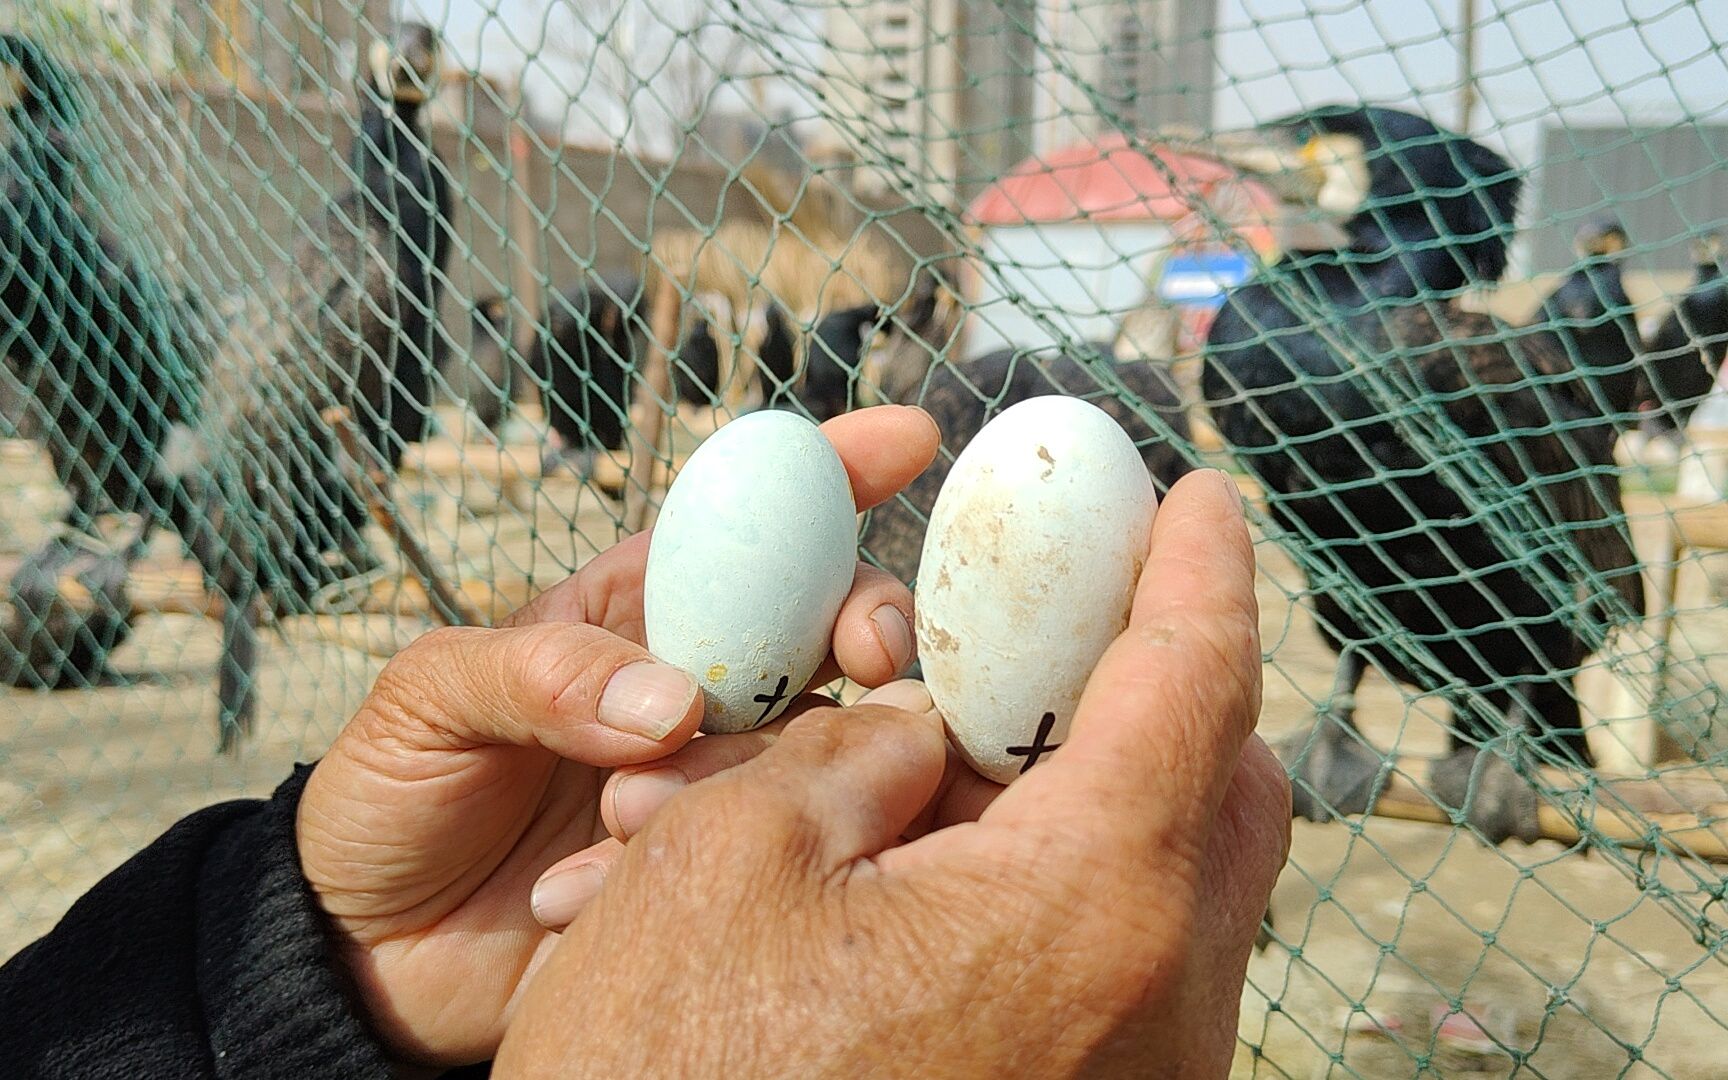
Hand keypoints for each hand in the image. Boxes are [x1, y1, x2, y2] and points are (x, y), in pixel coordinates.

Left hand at [295, 405, 940, 1066]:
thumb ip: (541, 674)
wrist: (373, 951)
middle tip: (869, 655)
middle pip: (830, 625)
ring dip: (749, 772)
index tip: (907, 437)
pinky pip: (781, 850)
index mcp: (638, 610)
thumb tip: (675, 704)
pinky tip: (596, 890)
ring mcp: (724, 779)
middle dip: (868, 620)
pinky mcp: (731, 871)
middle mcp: (704, 684)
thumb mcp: (431, 700)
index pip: (746, 522)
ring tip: (615, 817)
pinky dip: (726, 862)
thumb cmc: (395, 793)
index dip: (833, 471)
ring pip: (817, 744)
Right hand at [495, 469, 1290, 1077]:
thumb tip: (916, 742)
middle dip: (1158, 686)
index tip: (1198, 498)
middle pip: (1218, 794)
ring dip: (1075, 799)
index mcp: (1087, 912)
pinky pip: (1107, 973)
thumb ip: (851, 758)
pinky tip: (927, 868)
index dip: (1199, 568)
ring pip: (1161, 890)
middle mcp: (1150, 1011)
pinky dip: (1044, 894)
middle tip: (1072, 623)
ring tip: (943, 755)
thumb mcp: (724, 861)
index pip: (1194, 686)